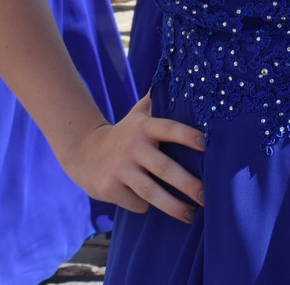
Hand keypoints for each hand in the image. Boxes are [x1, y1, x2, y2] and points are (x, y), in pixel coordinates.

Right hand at [58, 95, 205, 221]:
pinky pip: (136, 203)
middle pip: (164, 168)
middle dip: (188, 184)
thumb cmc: (123, 134)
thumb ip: (157, 100)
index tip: (206, 144)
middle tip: (207, 196)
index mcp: (144, 128)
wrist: (83, 151)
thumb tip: (178, 74)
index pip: (169, 128)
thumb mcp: (136, 115)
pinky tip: (152, 206)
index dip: (187, 135)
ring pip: (151, 192)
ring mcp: (120, 169)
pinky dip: (146, 206)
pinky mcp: (110, 188)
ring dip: (173, 206)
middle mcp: (133, 147)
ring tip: (191, 216)